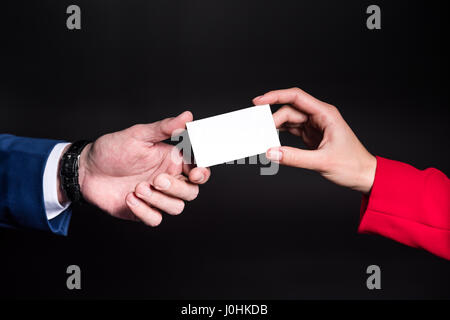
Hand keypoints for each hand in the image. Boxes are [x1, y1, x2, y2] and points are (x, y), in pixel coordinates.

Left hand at [66, 111, 209, 225]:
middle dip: (176, 188)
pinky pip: (156, 219)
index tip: (195, 173)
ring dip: (159, 200)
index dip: (202, 173)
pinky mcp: (143, 211)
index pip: (198, 170)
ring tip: (138, 188)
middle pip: (191, 192)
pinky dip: (145, 211)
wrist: (86, 170)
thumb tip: (187, 116)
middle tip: (157, 179)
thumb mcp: (138, 135)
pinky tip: (130, 198)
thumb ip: (165, 128)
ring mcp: (156, 197)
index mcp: (172, 161)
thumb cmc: (112, 150)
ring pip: (176, 208)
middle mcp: (168, 180)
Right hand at [253, 88, 375, 193]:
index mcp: (326, 114)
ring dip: (275, 127)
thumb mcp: (322, 162)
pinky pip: (291, 131)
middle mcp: (319, 117)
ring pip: (289, 121)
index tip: (259, 101)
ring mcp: (315, 126)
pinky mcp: (311, 136)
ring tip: (263, 136)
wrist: (364, 176)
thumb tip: (271, 152)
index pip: (296, 97)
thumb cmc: (352, 165)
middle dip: (273, 120)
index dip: (276, 96)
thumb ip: (294, 157)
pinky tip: (272, 140)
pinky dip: (280, 135)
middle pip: (289, 110)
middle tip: (260, 132)